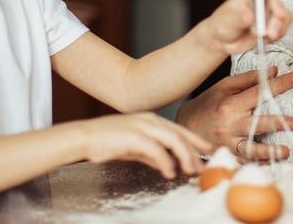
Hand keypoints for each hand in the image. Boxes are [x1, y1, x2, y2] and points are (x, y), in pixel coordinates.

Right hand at [81, 112, 211, 178]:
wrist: (84, 137)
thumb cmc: (106, 141)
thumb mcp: (134, 146)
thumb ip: (151, 153)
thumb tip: (167, 163)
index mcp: (151, 120)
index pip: (180, 130)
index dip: (195, 140)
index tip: (207, 150)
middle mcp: (150, 120)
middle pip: (180, 135)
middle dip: (194, 152)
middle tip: (200, 167)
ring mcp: (143, 126)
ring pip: (174, 140)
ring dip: (184, 157)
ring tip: (189, 171)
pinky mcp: (134, 136)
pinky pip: (157, 150)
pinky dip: (166, 162)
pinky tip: (169, 172)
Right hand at [176, 66, 292, 160]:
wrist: (184, 127)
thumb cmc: (206, 105)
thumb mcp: (223, 87)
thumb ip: (248, 79)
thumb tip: (273, 70)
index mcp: (231, 103)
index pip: (260, 92)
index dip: (281, 84)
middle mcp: (231, 124)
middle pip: (257, 123)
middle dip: (277, 123)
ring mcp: (228, 142)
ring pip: (250, 148)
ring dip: (269, 150)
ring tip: (285, 151)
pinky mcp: (227, 155)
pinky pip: (244, 161)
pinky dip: (256, 163)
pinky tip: (269, 163)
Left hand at [204, 0, 291, 54]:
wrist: (222, 40)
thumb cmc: (222, 25)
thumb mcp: (227, 20)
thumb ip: (239, 17)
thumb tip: (250, 15)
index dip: (273, 4)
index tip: (276, 15)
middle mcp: (261, 1)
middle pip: (279, 6)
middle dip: (277, 22)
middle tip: (270, 34)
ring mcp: (268, 13)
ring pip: (284, 18)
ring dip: (279, 30)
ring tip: (267, 38)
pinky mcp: (272, 25)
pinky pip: (283, 29)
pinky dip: (278, 36)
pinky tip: (267, 40)